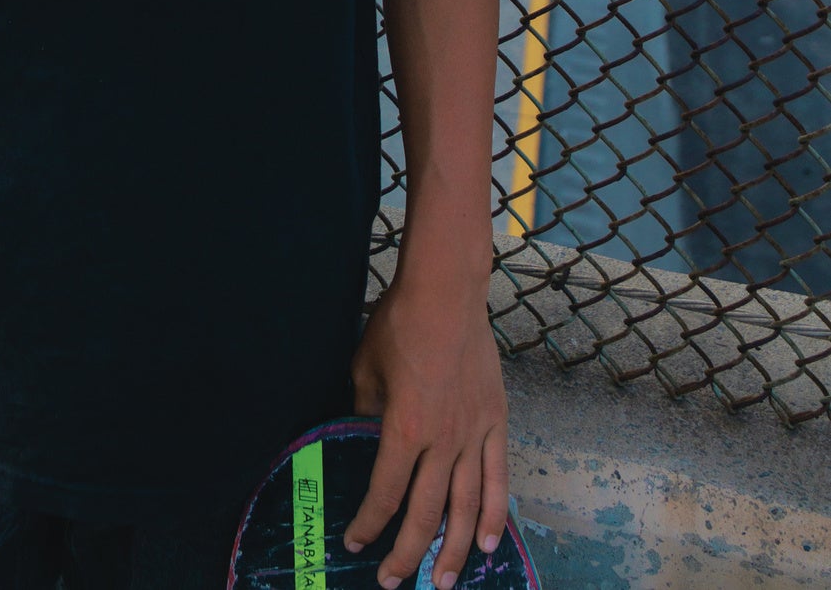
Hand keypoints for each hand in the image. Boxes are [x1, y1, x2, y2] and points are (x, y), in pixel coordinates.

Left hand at [346, 272, 508, 587]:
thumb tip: (362, 432)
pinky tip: (492, 544)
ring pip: (467, 508)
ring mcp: (474, 433)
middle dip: (407, 554)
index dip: (368, 524)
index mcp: (403, 428)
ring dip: (456, 550)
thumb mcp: (366, 366)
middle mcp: (442, 440)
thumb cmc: (400, 323)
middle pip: (426, 513)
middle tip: (393, 582)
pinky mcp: (497, 422)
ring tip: (443, 581)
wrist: (446, 292)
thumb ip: (365, 406)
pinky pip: (497, 479)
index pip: (384, 493)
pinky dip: (496, 515)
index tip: (354, 542)